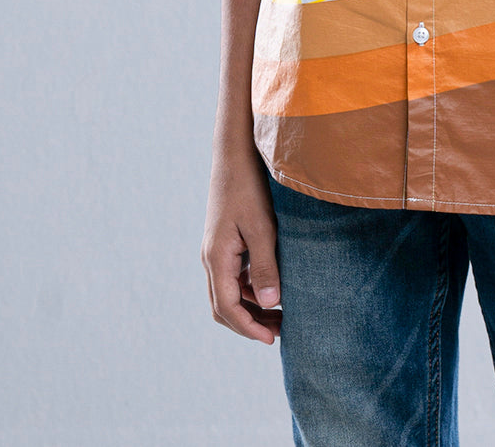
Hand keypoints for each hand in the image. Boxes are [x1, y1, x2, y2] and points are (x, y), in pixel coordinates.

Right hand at [202, 143, 281, 344]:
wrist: (235, 154)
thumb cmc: (249, 187)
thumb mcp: (262, 227)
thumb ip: (266, 266)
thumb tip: (270, 304)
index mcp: (216, 258)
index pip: (227, 308)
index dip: (248, 328)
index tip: (272, 339)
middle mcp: (212, 258)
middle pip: (224, 306)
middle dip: (250, 323)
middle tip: (280, 332)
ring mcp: (217, 250)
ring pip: (229, 291)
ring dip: (252, 306)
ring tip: (282, 312)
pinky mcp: (225, 241)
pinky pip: (234, 276)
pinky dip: (251, 288)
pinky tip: (274, 286)